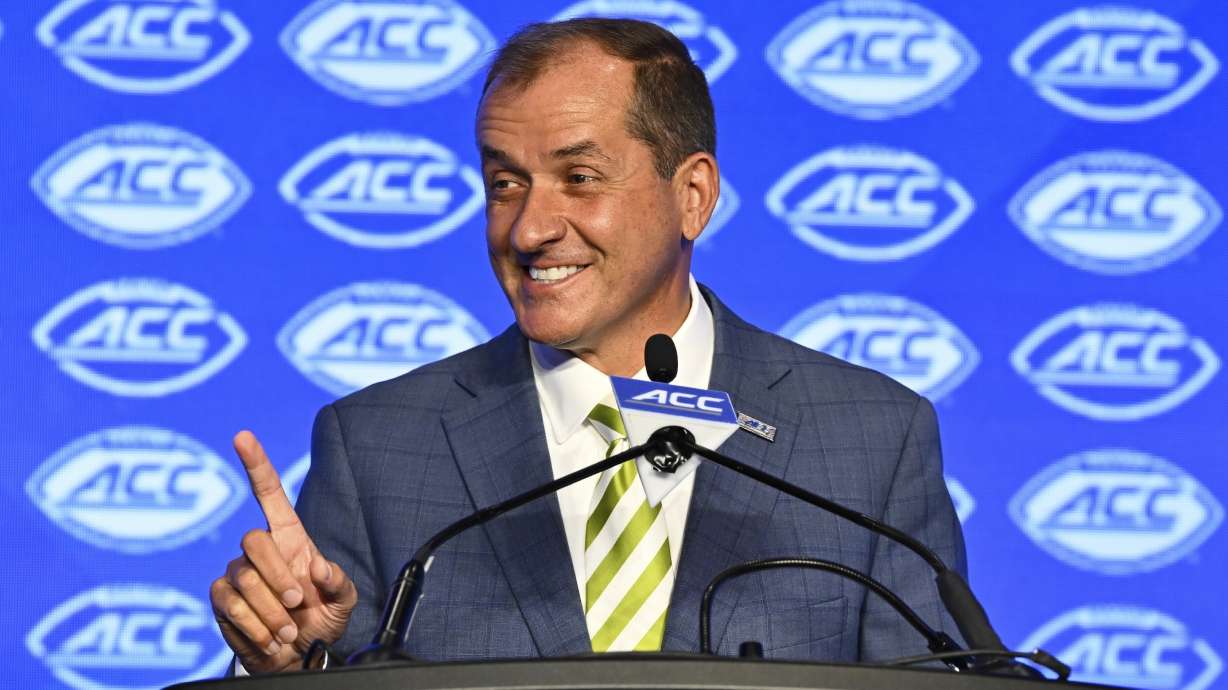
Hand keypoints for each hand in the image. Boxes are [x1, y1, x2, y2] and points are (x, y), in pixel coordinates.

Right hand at [210, 431, 356, 672]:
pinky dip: (255, 626)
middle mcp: (260, 549)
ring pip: (246, 579)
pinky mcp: (221, 598)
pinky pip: (230, 604)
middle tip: (299, 603)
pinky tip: (270, 638)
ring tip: (288, 629)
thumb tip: (318, 566)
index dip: (256, 463)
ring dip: (273, 611)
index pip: (268, 492)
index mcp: (290, 537)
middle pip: (254, 540)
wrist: (296, 657)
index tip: (243, 436)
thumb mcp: (343, 600)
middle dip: (279, 576)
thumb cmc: (320, 619)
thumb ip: (339, 581)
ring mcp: (237, 572)